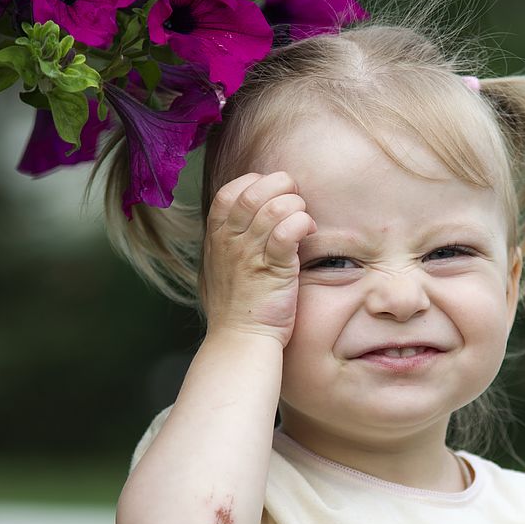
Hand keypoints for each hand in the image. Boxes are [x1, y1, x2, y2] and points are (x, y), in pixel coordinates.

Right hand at [200, 171, 315, 346]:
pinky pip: (290, 230)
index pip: (230, 192)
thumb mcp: (219, 267)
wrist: (240, 340)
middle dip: (281, 187)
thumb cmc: (235, 306)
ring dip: (296, 206)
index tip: (272, 195)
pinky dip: (303, 223)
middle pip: (254, 191)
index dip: (254, 183)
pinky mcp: (275, 268)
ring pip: (276, 207)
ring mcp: (251, 254)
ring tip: (303, 220)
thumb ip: (228, 241)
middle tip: (294, 202)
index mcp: (216, 237)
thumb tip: (244, 218)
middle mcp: (231, 241)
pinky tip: (308, 232)